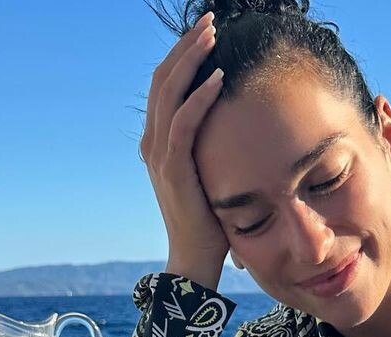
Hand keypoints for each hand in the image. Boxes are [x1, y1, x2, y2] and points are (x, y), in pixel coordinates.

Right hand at [140, 12, 228, 284]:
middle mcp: (152, 143)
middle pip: (162, 77)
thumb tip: (239, 128)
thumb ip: (213, 150)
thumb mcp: (210, 176)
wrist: (194, 259)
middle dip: (187, 45)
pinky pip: (184, 123)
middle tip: (211, 21)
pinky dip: (200, 97)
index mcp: (159, 142)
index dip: (183, 55)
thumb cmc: (210, 223)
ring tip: (213, 34)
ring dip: (191, 59)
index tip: (207, 33)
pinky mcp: (173, 170)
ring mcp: (159, 155)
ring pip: (169, 91)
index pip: (165, 84)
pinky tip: (219, 78)